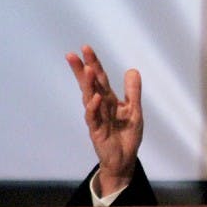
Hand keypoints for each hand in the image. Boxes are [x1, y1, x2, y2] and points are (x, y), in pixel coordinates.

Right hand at [65, 45, 142, 195]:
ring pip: (89, 99)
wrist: (125, 159)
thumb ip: (133, 92)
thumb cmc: (126, 134)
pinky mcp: (97, 132)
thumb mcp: (134, 110)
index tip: (85, 48)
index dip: (93, 63)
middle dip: (82, 70)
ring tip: (86, 70)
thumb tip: (132, 70)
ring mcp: (96, 118)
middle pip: (89, 85)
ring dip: (87, 85)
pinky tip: (95, 98)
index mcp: (108, 99)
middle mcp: (100, 106)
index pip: (99, 78)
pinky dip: (94, 108)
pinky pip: (94, 118)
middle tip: (72, 54)